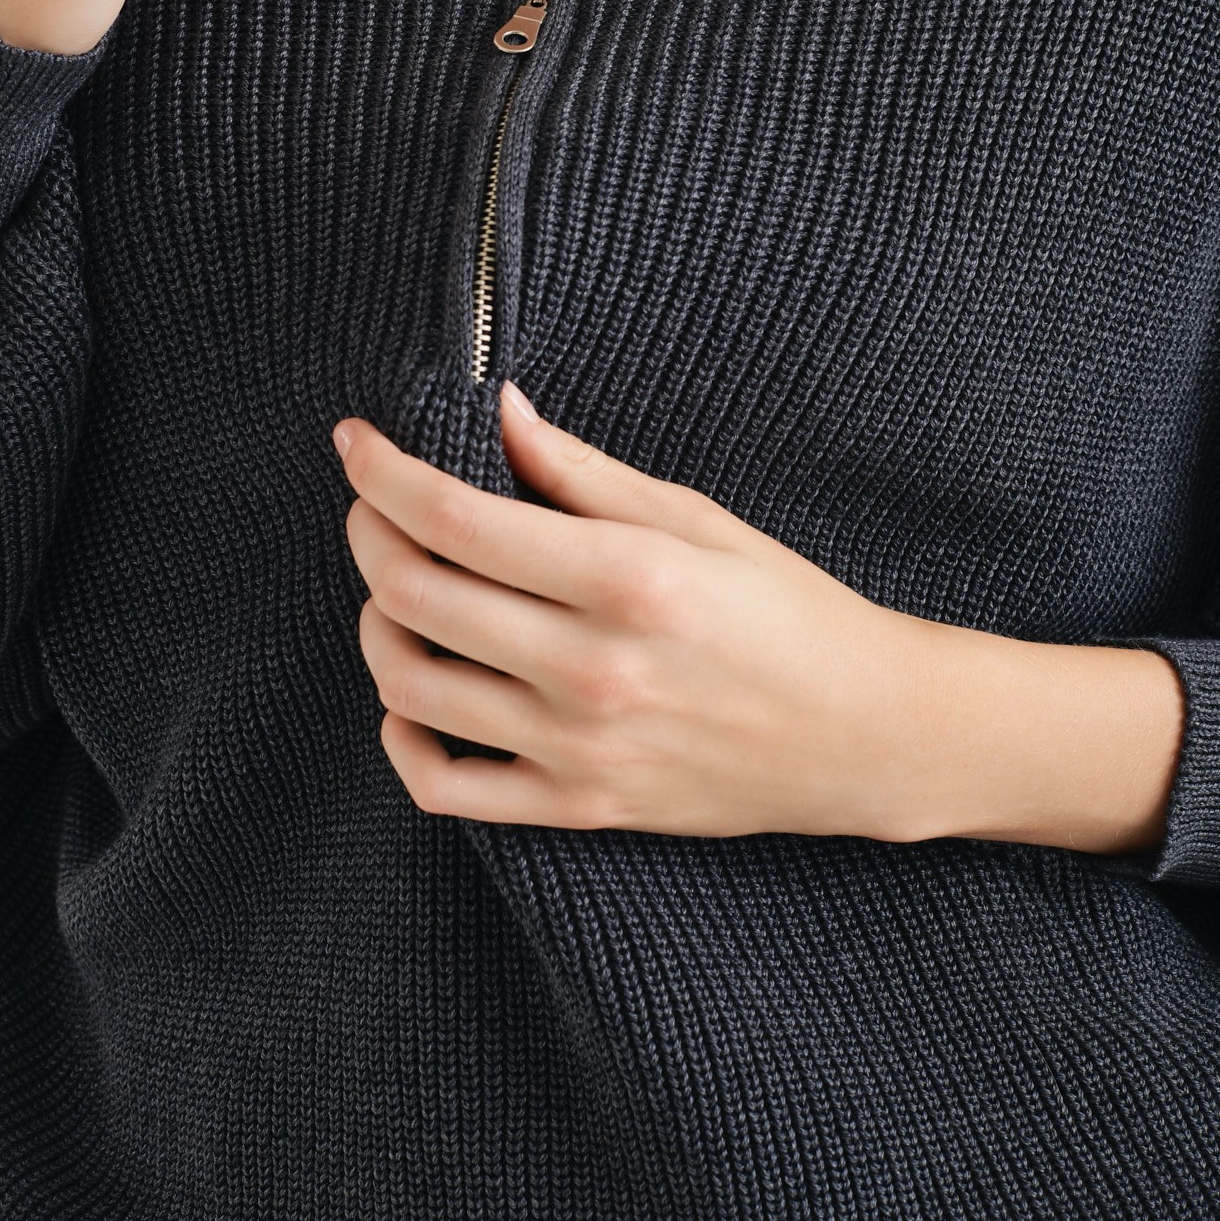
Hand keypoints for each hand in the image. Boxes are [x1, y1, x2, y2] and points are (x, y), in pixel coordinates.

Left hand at [332, 381, 950, 838]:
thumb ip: (584, 472)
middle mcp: (593, 667)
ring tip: (397, 587)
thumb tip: (499, 412)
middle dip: (369, 532)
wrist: (865, 735)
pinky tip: (411, 693)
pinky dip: (401, 735)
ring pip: (409, 684)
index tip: (355, 441)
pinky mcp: (578, 808)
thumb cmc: (788, 611)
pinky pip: (444, 787)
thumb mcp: (698, 519)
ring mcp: (579, 749)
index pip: (457, 519)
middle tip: (373, 504)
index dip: (384, 473)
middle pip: (416, 593)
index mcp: (628, 578)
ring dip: (376, 622)